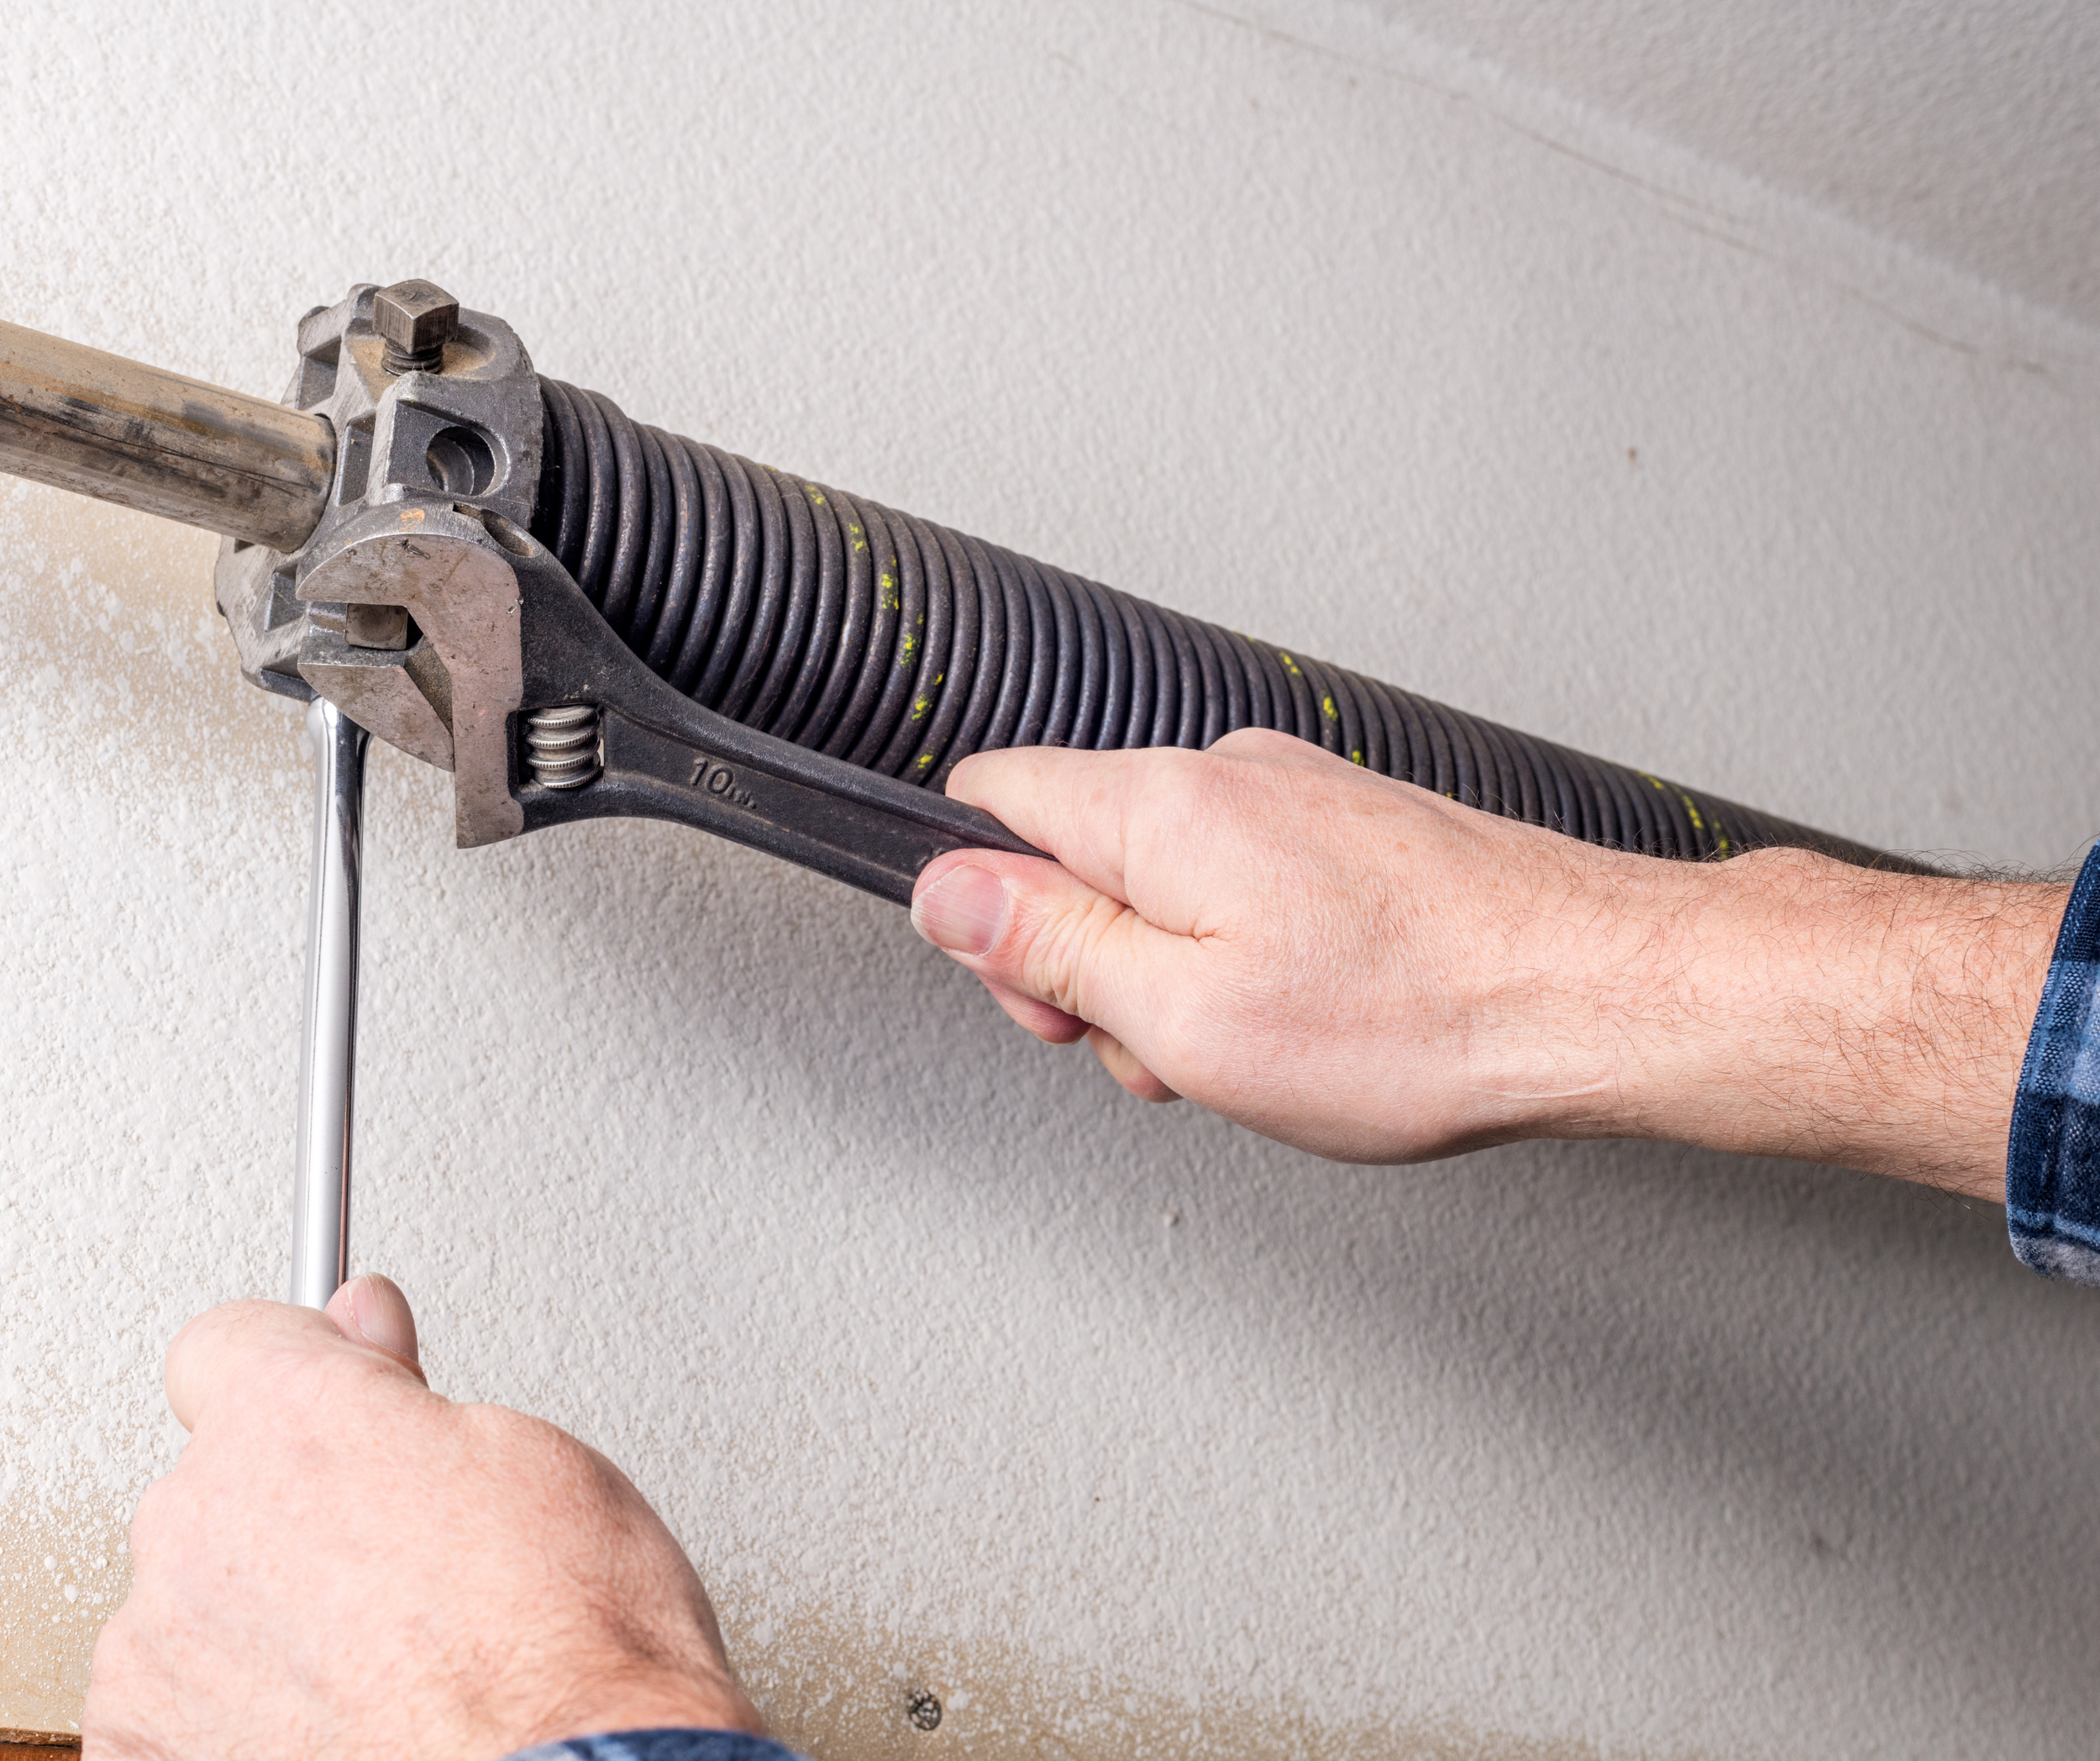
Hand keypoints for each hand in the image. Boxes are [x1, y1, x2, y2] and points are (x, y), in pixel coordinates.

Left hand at [85, 1276, 760, 1760]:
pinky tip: (338, 1723)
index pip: (229, 1341)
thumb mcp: (530, 1457)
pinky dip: (234, 1717)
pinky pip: (171, 1709)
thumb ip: (409, 1390)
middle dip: (297, 1506)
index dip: (299, 1368)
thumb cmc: (569, 1644)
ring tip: (385, 1661)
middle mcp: (197, 1523)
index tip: (341, 1396)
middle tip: (406, 1558)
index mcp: (289, 1419)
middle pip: (217, 1481)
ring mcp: (158, 1655)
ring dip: (263, 1618)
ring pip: (194, 1601)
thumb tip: (368, 1332)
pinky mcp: (140, 1754)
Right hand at [910, 729, 2065, 1196]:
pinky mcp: (1353, 828)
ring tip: (1253, 1045)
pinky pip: (1245, 883)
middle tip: (1153, 1044)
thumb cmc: (1414, 1018)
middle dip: (1089, 958)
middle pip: (1077, 848)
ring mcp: (1297, 795)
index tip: (1039, 988)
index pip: (989, 799)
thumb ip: (1047, 945)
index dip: (983, 906)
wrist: (1593, 991)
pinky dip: (1246, 954)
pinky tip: (1309, 1017)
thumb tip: (946, 893)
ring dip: (1174, 970)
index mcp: (1160, 807)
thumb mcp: (1180, 1017)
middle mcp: (1226, 775)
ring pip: (1166, 877)